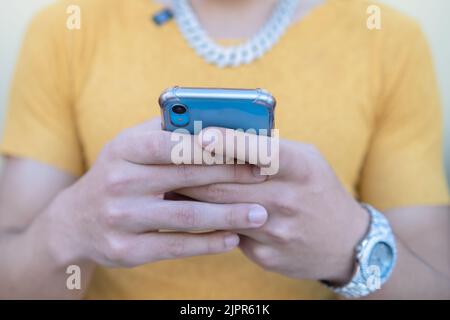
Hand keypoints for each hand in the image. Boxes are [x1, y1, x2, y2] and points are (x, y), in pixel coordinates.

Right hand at [45, 119, 267, 267]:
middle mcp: (119, 183)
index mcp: (124, 150)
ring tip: (260, 215)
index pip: (172, 143)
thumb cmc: (117, 174)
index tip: (247, 146)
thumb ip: (166, 130)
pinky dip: (208, 244)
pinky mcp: (127, 250)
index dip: (211, 144)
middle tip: (263, 177)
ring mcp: (121, 219)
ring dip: (227, 216)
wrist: (76, 221)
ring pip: (185, 217)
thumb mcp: (129, 146)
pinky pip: (176, 247)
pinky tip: (233, 238)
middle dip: (230, 176)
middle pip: (186, 178)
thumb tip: (212, 116)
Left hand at [178, 128, 369, 283]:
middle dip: (192, 170)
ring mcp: (277, 231)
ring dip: (190, 195)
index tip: (202, 134)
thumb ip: (271, 148)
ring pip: (220, 209)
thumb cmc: (318, 190)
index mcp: (302, 169)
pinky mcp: (266, 254)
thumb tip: (224, 134)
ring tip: (166, 181)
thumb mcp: (308, 161)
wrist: (345, 243)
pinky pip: (227, 233)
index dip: (230, 142)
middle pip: (228, 183)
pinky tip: (190, 210)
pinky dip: (206, 220)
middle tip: (166, 158)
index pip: (262, 152)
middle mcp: (289, 200)